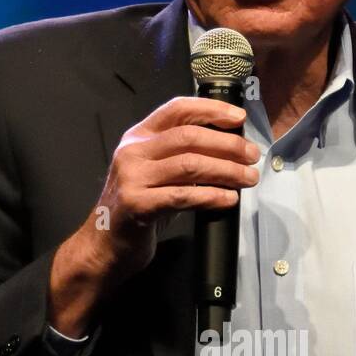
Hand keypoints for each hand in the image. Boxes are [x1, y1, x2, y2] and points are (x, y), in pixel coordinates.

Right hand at [47, 96, 259, 335]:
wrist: (103, 246)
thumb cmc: (137, 210)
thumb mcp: (154, 175)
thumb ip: (180, 157)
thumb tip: (228, 150)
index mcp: (138, 137)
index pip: (176, 109)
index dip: (210, 109)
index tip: (238, 118)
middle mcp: (133, 152)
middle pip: (188, 136)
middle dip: (227, 145)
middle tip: (251, 155)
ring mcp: (132, 178)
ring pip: (189, 165)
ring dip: (226, 170)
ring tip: (248, 178)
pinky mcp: (137, 205)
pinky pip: (183, 196)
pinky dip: (211, 196)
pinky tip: (229, 199)